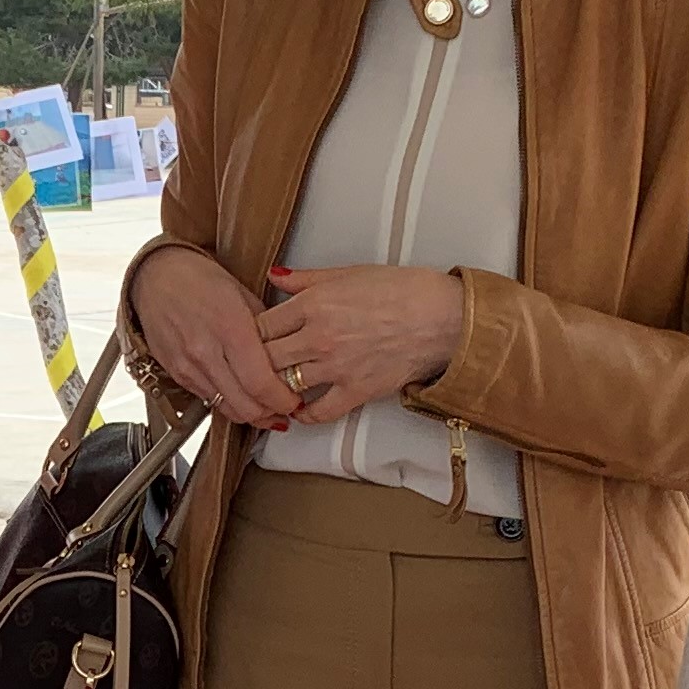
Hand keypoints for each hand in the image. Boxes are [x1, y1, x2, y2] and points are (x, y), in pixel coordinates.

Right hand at [126, 245, 301, 431]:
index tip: (294, 400)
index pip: (261, 382)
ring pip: (227, 409)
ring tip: (265, 404)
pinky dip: (229, 403)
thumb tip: (288, 356)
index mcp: (229, 326)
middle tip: (285, 408)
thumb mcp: (243, 294)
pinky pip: (210, 401)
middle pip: (245, 406)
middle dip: (271, 414)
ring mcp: (188, 367)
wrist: (155, 277)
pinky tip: (239, 394)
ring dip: (251, 413)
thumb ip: (266, 329)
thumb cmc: (196, 279)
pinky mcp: (177, 376)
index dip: (283, 400)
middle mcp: (205, 351)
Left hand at [256, 265, 468, 425]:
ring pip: (284, 385)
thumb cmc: (401, 290)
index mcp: (314, 304)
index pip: (260, 326)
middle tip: (251, 368)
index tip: (247, 340)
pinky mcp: (355, 391)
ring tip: (271, 389)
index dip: (248, 335)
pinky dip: (304, 414)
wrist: (441, 317)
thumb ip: (305, 279)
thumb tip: (274, 276)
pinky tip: (299, 410)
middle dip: (254, 364)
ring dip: (275, 389)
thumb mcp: (348, 273)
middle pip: (264, 358)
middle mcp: (318, 337)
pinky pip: (318, 412)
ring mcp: (335, 367)